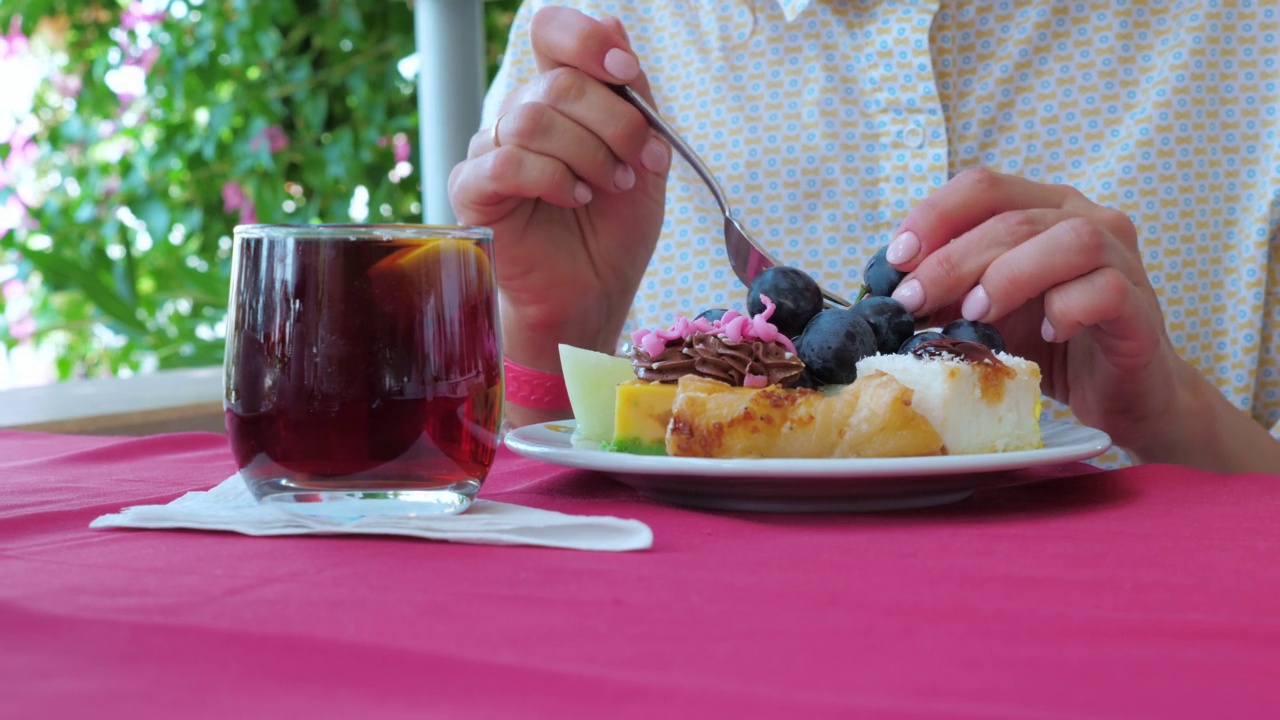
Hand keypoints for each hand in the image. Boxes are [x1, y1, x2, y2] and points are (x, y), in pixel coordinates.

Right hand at [448, 7, 669, 377]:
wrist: (596, 294)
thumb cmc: (615, 229)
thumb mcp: (645, 156)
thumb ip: (632, 95)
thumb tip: (613, 22)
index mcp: (560, 98)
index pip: (551, 31)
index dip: (587, 42)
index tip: (626, 75)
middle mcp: (520, 115)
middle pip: (557, 83)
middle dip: (613, 123)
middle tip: (637, 165)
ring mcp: (491, 151)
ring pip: (532, 119)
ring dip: (587, 154)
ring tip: (607, 187)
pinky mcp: (473, 191)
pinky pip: (506, 161)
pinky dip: (552, 178)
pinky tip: (575, 199)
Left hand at [885, 169, 1190, 460]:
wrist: (1126, 395)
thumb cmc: (1051, 345)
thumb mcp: (986, 313)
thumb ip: (946, 293)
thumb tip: (887, 294)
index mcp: (1043, 207)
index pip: (982, 186)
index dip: (933, 216)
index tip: (895, 260)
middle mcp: (1087, 218)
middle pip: (1012, 217)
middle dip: (950, 260)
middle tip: (913, 302)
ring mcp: (1121, 258)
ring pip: (1068, 239)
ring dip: (1007, 276)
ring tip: (975, 315)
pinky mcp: (1139, 307)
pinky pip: (1105, 290)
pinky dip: (1066, 309)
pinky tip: (1045, 337)